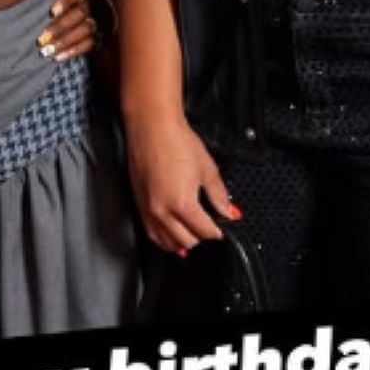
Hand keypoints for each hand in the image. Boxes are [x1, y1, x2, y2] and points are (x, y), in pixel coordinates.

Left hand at [37, 0, 97, 60]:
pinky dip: (72, 51)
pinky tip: (57, 57)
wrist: (70, 16)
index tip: (51, 13)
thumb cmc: (50, 7)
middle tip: (41, 38)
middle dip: (60, 27)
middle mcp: (86, 5)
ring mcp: (92, 20)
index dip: (64, 1)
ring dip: (64, 42)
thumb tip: (18, 4)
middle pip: (79, 13)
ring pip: (85, 29)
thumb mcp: (47, 0)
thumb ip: (40, 1)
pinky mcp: (94, 36)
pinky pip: (88, 44)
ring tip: (47, 51)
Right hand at [124, 109, 238, 253]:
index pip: (204, 231)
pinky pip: (151, 233)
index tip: (221, 228)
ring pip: (167, 243)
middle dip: (201, 237)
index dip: (217, 231)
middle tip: (208, 227)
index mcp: (182, 203)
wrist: (152, 127)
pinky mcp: (139, 205)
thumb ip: (220, 195)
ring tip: (192, 235)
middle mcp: (162, 211)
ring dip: (182, 242)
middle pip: (186, 241)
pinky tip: (171, 236)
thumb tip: (229, 211)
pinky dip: (164, 239)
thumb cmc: (176, 141)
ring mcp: (148, 210)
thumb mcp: (207, 168)